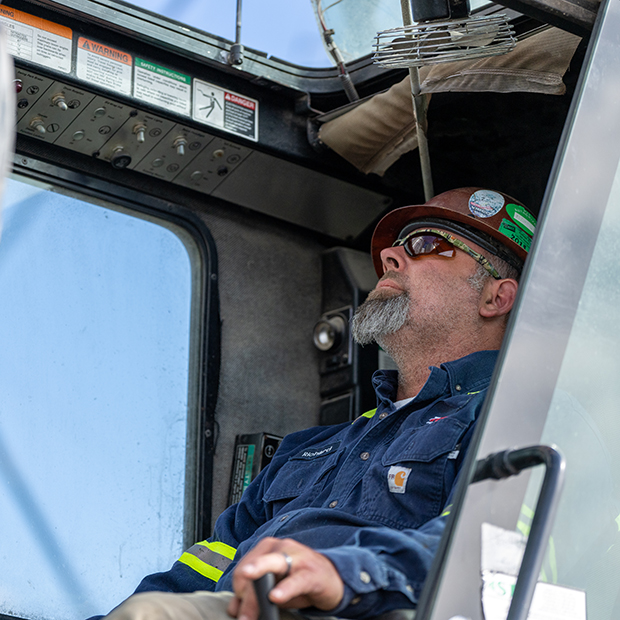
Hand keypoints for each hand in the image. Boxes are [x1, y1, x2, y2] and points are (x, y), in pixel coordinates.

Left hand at [227, 537, 343, 619]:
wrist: (332, 578)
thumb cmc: (298, 580)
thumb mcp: (274, 586)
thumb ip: (254, 594)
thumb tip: (234, 608)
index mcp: (267, 548)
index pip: (243, 567)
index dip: (238, 589)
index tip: (237, 608)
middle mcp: (280, 547)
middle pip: (254, 567)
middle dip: (244, 592)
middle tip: (240, 615)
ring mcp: (297, 557)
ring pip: (273, 566)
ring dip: (258, 585)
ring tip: (246, 596)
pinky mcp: (311, 572)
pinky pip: (296, 580)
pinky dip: (285, 589)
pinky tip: (275, 596)